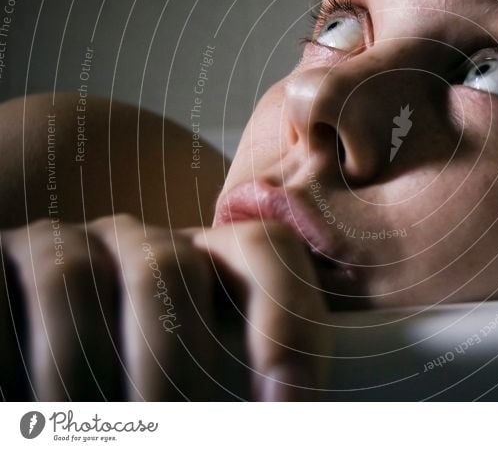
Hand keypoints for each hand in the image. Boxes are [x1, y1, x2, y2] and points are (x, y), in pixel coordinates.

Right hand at [0, 214, 330, 400]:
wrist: (34, 339)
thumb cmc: (127, 374)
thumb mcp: (188, 372)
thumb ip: (230, 380)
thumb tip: (280, 410)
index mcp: (204, 265)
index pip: (266, 248)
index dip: (288, 315)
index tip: (286, 403)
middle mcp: (141, 246)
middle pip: (171, 266)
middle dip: (173, 368)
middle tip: (175, 431)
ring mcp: (67, 247)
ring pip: (75, 274)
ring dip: (82, 373)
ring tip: (86, 429)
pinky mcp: (0, 261)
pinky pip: (0, 293)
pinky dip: (7, 348)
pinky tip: (22, 400)